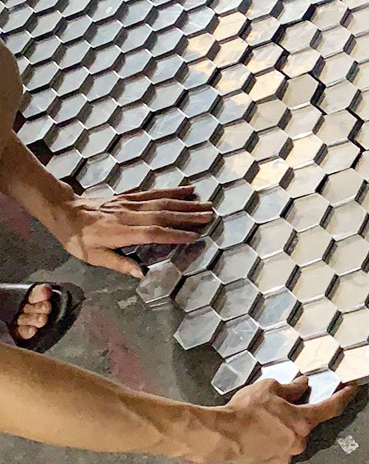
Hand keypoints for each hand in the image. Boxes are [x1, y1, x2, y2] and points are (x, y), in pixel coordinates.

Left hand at [49, 186, 213, 277]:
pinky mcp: (129, 196)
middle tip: (210, 216)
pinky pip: (153, 192)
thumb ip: (119, 264)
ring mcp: (130, 203)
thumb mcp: (93, 257)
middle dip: (189, 215)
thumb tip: (141, 274)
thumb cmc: (77, 238)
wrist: (63, 211)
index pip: (153, 233)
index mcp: (121, 232)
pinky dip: (172, 190)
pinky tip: (186, 190)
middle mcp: (129, 215)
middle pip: (163, 214)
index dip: (175, 234)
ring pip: (162, 201)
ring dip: (185, 203)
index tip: (194, 236)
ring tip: (205, 204)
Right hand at [210, 377, 358, 463]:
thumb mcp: (269, 388)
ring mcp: (285, 457)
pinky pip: (277, 450)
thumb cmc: (244, 410)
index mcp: (302, 422)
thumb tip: (302, 386)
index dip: (344, 397)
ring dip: (284, 429)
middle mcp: (298, 442)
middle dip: (297, 415)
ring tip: (263, 420)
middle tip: (280, 406)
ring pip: (291, 439)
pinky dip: (272, 441)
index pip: (332, 408)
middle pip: (306, 424)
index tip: (353, 389)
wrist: (219, 435)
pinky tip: (257, 434)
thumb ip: (291, 388)